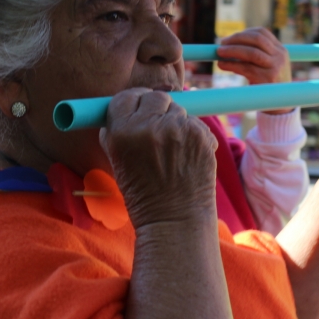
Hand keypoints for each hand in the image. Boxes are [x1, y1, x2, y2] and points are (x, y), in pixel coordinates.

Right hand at [100, 88, 217, 228]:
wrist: (174, 220)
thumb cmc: (143, 194)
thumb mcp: (117, 160)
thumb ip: (118, 130)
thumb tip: (127, 104)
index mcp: (122, 132)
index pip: (126, 97)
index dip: (133, 102)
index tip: (138, 108)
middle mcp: (150, 126)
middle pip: (155, 97)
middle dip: (156, 109)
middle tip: (158, 129)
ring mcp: (178, 130)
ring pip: (178, 109)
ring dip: (176, 123)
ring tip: (173, 152)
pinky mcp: (201, 136)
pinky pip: (196, 123)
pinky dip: (193, 135)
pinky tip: (187, 157)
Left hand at [216, 27, 291, 113]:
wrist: (280, 106)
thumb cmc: (268, 85)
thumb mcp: (266, 66)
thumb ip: (253, 55)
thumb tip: (226, 47)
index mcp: (280, 50)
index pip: (262, 33)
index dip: (244, 33)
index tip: (230, 38)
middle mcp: (280, 56)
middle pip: (257, 39)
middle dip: (237, 39)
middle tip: (222, 43)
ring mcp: (275, 67)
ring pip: (252, 53)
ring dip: (233, 50)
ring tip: (219, 52)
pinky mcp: (267, 79)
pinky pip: (246, 68)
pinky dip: (232, 65)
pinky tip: (222, 65)